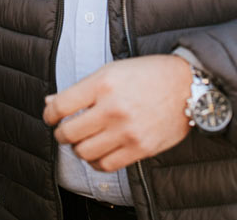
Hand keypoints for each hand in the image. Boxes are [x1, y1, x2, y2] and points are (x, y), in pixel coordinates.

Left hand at [42, 55, 192, 172]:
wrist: (187, 86)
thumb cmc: (149, 74)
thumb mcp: (112, 70)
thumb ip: (82, 88)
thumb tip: (51, 103)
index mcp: (103, 83)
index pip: (61, 106)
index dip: (49, 114)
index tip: (51, 117)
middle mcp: (113, 108)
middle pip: (68, 133)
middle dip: (61, 134)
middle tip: (65, 131)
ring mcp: (127, 131)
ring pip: (84, 152)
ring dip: (78, 149)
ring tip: (83, 141)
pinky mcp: (140, 148)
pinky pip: (106, 165)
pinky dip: (96, 162)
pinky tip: (98, 152)